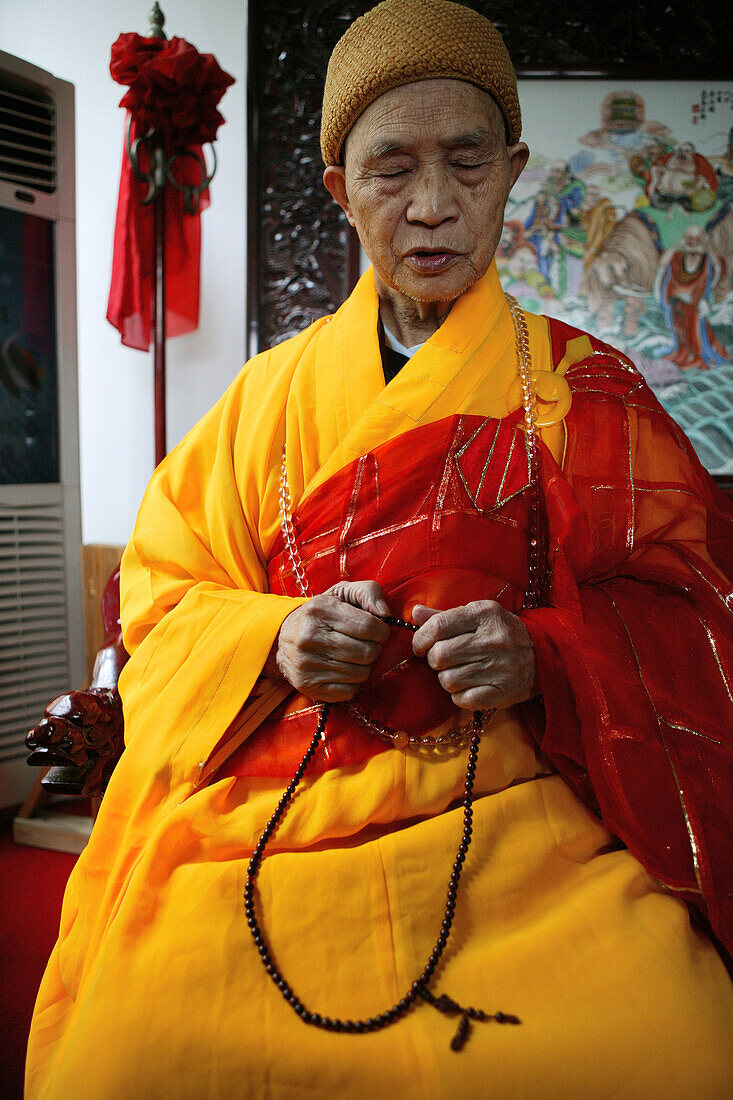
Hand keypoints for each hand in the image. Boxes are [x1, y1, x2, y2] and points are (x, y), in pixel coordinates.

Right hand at [266, 580, 390, 701]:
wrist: (282, 639)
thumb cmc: (321, 614)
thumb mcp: (342, 593)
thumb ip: (369, 592)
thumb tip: (386, 614)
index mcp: (320, 610)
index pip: (368, 626)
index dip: (381, 631)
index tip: (377, 631)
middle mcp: (310, 637)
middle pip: (368, 652)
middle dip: (374, 648)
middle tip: (365, 643)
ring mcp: (307, 664)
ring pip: (361, 674)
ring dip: (364, 666)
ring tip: (353, 656)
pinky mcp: (309, 686)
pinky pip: (350, 691)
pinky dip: (353, 682)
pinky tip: (344, 670)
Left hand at [411, 600, 535, 710]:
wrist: (543, 656)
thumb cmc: (502, 633)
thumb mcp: (478, 615)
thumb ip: (445, 615)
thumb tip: (415, 613)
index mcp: (484, 615)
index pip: (439, 626)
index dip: (421, 638)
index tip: (421, 645)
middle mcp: (492, 640)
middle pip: (439, 655)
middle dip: (434, 659)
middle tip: (443, 659)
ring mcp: (499, 668)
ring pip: (447, 680)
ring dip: (446, 678)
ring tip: (459, 671)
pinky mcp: (502, 693)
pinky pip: (462, 699)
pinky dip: (459, 695)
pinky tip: (468, 686)